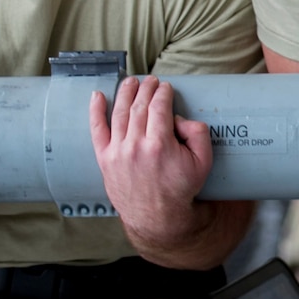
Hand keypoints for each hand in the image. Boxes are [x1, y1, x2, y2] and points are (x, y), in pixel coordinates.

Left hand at [89, 75, 213, 239]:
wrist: (157, 217)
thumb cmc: (180, 189)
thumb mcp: (203, 163)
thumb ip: (198, 134)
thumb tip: (178, 118)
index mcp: (160, 145)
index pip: (159, 107)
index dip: (163, 93)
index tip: (166, 88)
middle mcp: (135, 146)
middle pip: (139, 106)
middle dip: (146, 89)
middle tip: (151, 81)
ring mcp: (117, 152)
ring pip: (120, 113)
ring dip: (125, 93)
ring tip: (131, 82)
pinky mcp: (105, 159)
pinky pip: (97, 130)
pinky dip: (95, 111)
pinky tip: (97, 96)